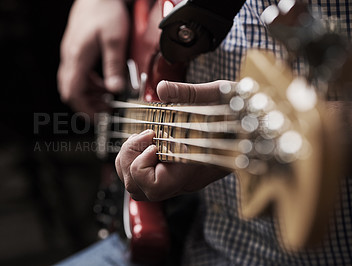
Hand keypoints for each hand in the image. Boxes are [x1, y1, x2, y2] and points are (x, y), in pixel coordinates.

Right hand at [57, 0, 129, 117]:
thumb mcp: (115, 40)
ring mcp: (70, 55)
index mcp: (77, 58)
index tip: (98, 118)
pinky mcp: (74, 51)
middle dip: (86, 105)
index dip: (84, 109)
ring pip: (73, 84)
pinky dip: (89, 84)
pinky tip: (104, 82)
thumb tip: (115, 90)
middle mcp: (70, 58)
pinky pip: (77, 74)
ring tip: (108, 97)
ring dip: (89, 94)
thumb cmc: (105, 12)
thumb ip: (114, 66)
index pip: (73, 93)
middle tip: (106, 110)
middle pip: (70, 91)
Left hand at [115, 80, 234, 200]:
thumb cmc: (245, 112)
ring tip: (145, 137)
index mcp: (194, 168)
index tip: (152, 136)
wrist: (260, 126)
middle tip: (145, 135)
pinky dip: (138, 160)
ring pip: (139, 188)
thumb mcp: (219, 95)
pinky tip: (150, 140)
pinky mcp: (177, 173)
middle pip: (139, 190)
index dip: (141, 165)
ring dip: (131, 161)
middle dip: (130, 161)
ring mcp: (180, 179)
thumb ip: (189, 93)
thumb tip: (162, 88)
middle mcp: (185, 180)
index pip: (154, 186)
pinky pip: (147, 179)